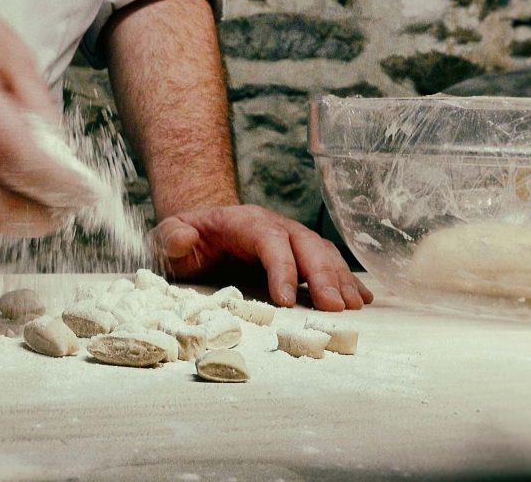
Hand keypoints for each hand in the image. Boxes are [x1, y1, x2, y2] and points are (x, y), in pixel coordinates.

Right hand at [0, 0, 95, 236]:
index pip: (23, 167)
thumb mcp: (10, 50)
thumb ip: (38, 111)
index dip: (62, 189)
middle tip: (69, 210)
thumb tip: (62, 162)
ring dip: (12, 212)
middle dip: (39, 217)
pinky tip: (8, 179)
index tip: (89, 195)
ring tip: (46, 201)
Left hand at [153, 205, 372, 310]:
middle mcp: (275, 227)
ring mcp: (292, 240)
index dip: (282, 268)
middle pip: (306, 246)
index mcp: (244, 222)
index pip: (270, 240)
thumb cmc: (187, 240)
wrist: (203, 229)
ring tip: (353, 307)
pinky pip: (328, 263)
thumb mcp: (168, 237)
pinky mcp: (300, 255)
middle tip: (335, 308)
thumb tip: (182, 238)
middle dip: (323, 276)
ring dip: (340, 280)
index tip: (287, 301)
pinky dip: (347, 279)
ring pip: (323, 254)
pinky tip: (362, 298)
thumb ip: (170, 237)